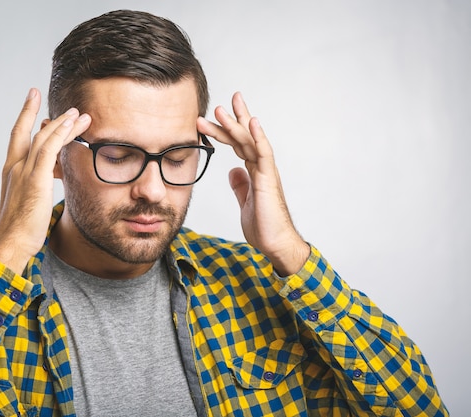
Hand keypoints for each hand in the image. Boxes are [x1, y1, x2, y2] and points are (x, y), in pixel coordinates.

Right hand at [0, 88, 90, 273]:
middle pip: (26, 131)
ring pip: (43, 138)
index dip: (24, 118)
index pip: (17, 138)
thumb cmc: (18, 231)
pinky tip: (73, 125)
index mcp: (10, 173)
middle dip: (35, 110)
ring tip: (78, 113)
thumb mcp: (27, 204)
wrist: (9, 245)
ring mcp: (24, 173)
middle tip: (44, 96)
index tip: (31, 101)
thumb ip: (35, 189)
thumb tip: (47, 183)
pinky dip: (61, 134)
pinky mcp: (35, 180)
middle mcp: (14, 168)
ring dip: (62, 123)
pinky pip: (49, 150)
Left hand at [197, 92, 308, 275]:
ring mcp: (266, 172)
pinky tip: (252, 123)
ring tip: (221, 109)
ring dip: (236, 124)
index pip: (239, 145)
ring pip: (250, 142)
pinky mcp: (269, 180)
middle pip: (244, 138)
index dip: (228, 129)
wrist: (276, 245)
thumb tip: (233, 171)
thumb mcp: (244, 202)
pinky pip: (264, 154)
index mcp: (255, 172)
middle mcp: (262, 168)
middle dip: (232, 119)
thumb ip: (240, 185)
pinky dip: (258, 137)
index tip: (216, 115)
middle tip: (219, 103)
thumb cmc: (264, 227)